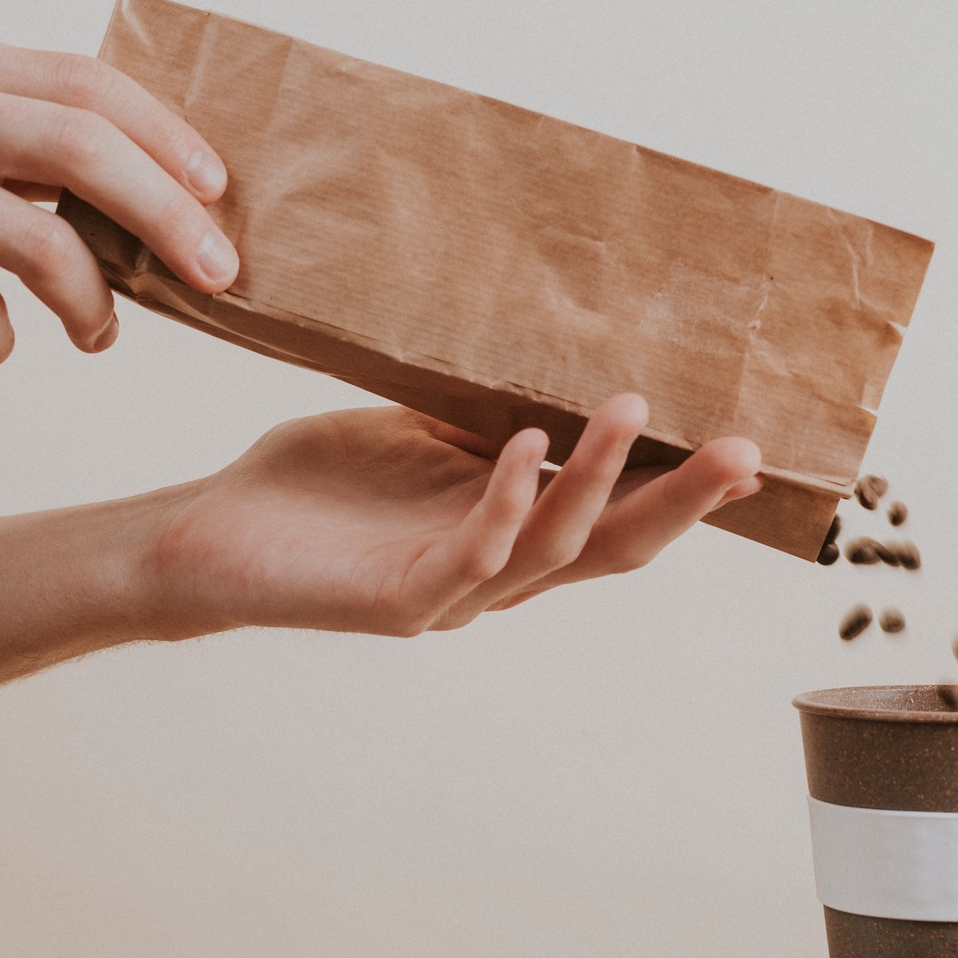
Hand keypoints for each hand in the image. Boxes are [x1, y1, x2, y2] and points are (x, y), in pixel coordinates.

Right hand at [0, 31, 233, 368]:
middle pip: (86, 150)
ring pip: (47, 245)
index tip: (220, 190)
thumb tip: (157, 197)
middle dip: (171, 218)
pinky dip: (0, 344)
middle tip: (219, 275)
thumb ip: (18, 143)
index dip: (167, 137)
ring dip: (93, 306)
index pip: (87, 84)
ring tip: (96, 336)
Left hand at [143, 394, 762, 636]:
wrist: (210, 538)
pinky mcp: (397, 602)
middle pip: (612, 548)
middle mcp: (496, 573)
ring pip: (551, 549)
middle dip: (681, 503)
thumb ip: (487, 413)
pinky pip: (467, 555)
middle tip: (744, 451)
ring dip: (597, 480)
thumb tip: (558, 355)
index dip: (682, 490)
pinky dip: (502, 498)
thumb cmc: (317, 485)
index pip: (615, 517)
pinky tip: (523, 443)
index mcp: (509, 532)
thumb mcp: (420, 432)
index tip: (747, 443)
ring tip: (630, 410)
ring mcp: (452, 593)